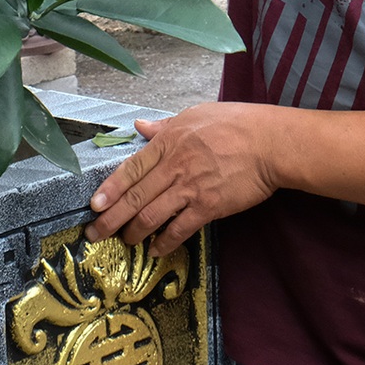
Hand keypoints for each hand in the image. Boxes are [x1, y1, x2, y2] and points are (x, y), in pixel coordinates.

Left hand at [85, 103, 280, 255]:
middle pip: (135, 196)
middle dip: (111, 218)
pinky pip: (179, 228)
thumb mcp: (195, 114)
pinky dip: (164, 242)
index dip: (110, 189)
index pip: (130, 168)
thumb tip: (140, 125)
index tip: (94, 205)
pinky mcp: (208, 206)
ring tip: (125, 241)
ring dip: (134, 232)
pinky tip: (155, 250)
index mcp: (168, 141)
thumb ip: (164, 125)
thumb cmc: (236, 124)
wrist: (270, 143)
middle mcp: (174, 165)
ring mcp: (190, 187)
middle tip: (95, 233)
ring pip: (151, 214)